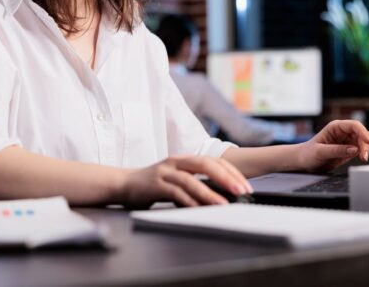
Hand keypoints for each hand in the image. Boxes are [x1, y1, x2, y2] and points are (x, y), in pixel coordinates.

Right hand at [118, 155, 251, 208]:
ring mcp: (164, 172)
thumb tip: (222, 195)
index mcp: (184, 159)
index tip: (245, 186)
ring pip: (191, 180)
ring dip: (208, 193)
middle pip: (205, 164)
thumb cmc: (152, 184)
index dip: (231, 172)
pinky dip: (188, 201)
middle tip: (241, 191)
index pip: (213, 161)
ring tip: (222, 204)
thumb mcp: (177, 179)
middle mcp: (175, 162)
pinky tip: (198, 209)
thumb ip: (196, 183)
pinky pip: (174, 193)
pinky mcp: (154, 185)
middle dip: (226, 178)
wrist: (123, 184)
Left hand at [297, 120, 368, 171]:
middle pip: (363, 133)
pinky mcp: (350, 149)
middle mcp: (343, 132)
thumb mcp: (320, 152)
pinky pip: (363, 148)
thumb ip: (336, 150)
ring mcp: (348, 140)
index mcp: (335, 127)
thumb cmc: (308, 154)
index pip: (354, 126)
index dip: (363, 133)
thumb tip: (354, 150)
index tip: (368, 142)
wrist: (303, 161)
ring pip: (366, 140)